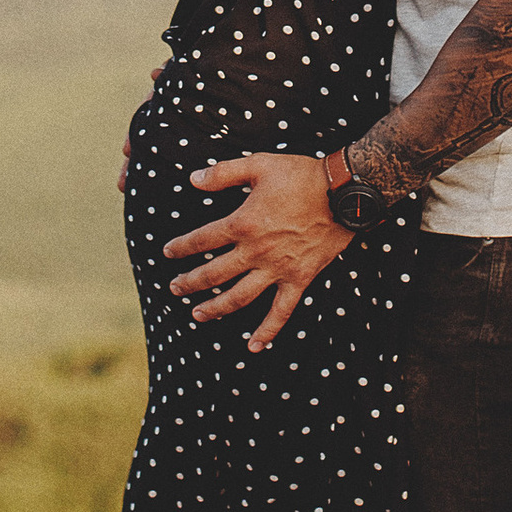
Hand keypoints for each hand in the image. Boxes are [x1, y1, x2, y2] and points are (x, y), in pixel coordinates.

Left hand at [164, 155, 348, 350]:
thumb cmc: (302, 175)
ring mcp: (277, 269)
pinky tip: (254, 346)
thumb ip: (224, 173)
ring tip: (197, 315)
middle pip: (214, 273)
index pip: (203, 239)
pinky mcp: (299, 279)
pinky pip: (281, 311)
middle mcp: (256, 251)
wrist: (344, 193)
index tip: (168, 252)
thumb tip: (193, 179)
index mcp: (243, 223)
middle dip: (190, 282)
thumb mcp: (259, 165)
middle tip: (174, 288)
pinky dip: (268, 330)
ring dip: (215, 308)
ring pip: (239, 297)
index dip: (182, 246)